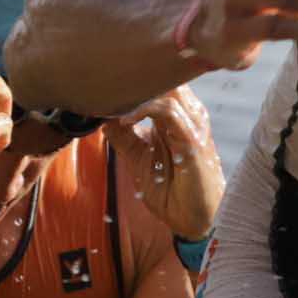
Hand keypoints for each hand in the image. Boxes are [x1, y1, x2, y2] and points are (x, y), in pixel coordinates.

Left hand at [103, 88, 223, 244]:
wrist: (195, 220)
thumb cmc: (172, 190)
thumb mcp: (139, 159)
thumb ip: (123, 137)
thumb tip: (102, 117)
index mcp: (178, 115)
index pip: (159, 80)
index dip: (132, 77)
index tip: (103, 82)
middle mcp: (189, 113)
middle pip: (165, 76)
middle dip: (133, 77)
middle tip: (103, 84)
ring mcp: (193, 124)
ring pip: (168, 88)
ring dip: (136, 91)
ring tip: (110, 100)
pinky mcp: (193, 140)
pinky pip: (169, 112)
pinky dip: (144, 110)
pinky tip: (125, 121)